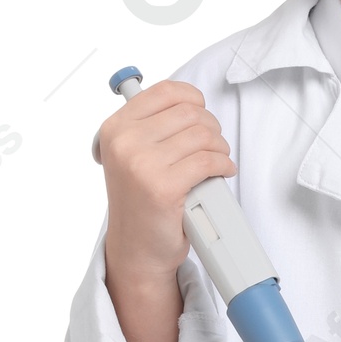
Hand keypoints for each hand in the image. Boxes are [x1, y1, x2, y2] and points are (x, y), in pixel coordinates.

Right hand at [97, 78, 234, 298]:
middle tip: (214, 145)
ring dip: (220, 148)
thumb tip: (190, 104)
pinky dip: (224, 166)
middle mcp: (125, 142)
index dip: (193, 98)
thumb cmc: (139, 203)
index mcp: (115, 128)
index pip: (165, 92)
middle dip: (211, 127)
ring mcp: (142, 165)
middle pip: (189, 113)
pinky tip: (223, 172)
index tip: (201, 112)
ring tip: (219, 161)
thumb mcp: (130, 156)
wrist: (136, 249)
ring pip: (203, 136)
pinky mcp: (164, 187)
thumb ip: (149, 127)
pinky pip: (208, 162)